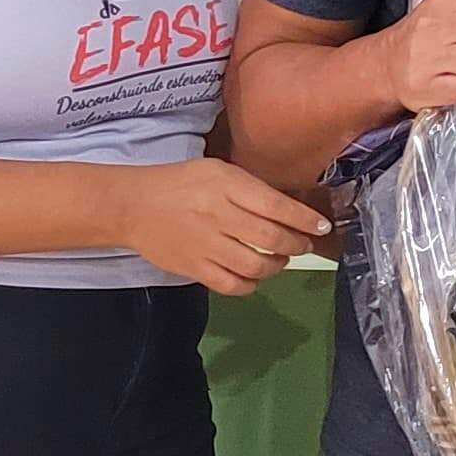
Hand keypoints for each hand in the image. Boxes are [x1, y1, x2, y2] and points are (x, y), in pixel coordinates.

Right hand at [117, 158, 332, 294]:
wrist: (133, 206)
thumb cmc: (181, 183)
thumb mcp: (218, 171)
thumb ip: (251, 189)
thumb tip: (288, 209)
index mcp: (226, 186)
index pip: (276, 206)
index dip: (305, 219)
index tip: (322, 226)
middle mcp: (218, 215)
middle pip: (271, 238)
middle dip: (298, 244)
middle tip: (304, 244)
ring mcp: (206, 245)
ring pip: (256, 265)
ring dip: (277, 265)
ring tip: (280, 259)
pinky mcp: (194, 268)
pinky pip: (232, 284)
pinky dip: (251, 284)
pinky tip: (255, 276)